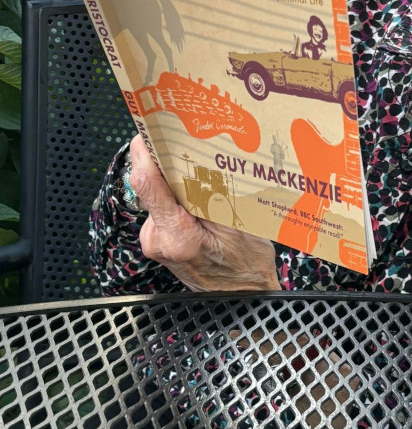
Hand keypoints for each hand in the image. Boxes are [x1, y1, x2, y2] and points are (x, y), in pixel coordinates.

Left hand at [129, 136, 280, 291]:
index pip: (148, 184)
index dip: (145, 152)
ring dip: (175, 180)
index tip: (148, 129)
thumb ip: (212, 193)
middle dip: (168, 162)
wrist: (244, 299)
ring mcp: (155, 242)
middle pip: (153, 185)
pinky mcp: (158, 241)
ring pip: (159, 195)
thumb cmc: (248, 266)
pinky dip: (177, 195)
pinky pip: (163, 207)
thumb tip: (191, 159)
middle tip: (188, 143)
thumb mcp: (240, 224)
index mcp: (177, 236)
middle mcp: (158, 239)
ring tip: (202, 172)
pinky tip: (199, 196)